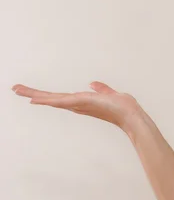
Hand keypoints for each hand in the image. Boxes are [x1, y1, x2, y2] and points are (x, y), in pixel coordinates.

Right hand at [11, 81, 142, 130]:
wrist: (131, 116)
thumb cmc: (124, 107)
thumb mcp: (111, 93)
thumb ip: (102, 89)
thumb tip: (93, 84)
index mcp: (82, 102)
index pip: (60, 98)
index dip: (46, 97)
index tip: (33, 95)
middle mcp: (77, 105)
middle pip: (52, 99)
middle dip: (34, 94)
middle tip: (16, 89)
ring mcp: (78, 104)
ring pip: (52, 99)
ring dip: (34, 94)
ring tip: (17, 89)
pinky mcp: (81, 102)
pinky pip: (61, 100)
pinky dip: (48, 99)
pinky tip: (35, 98)